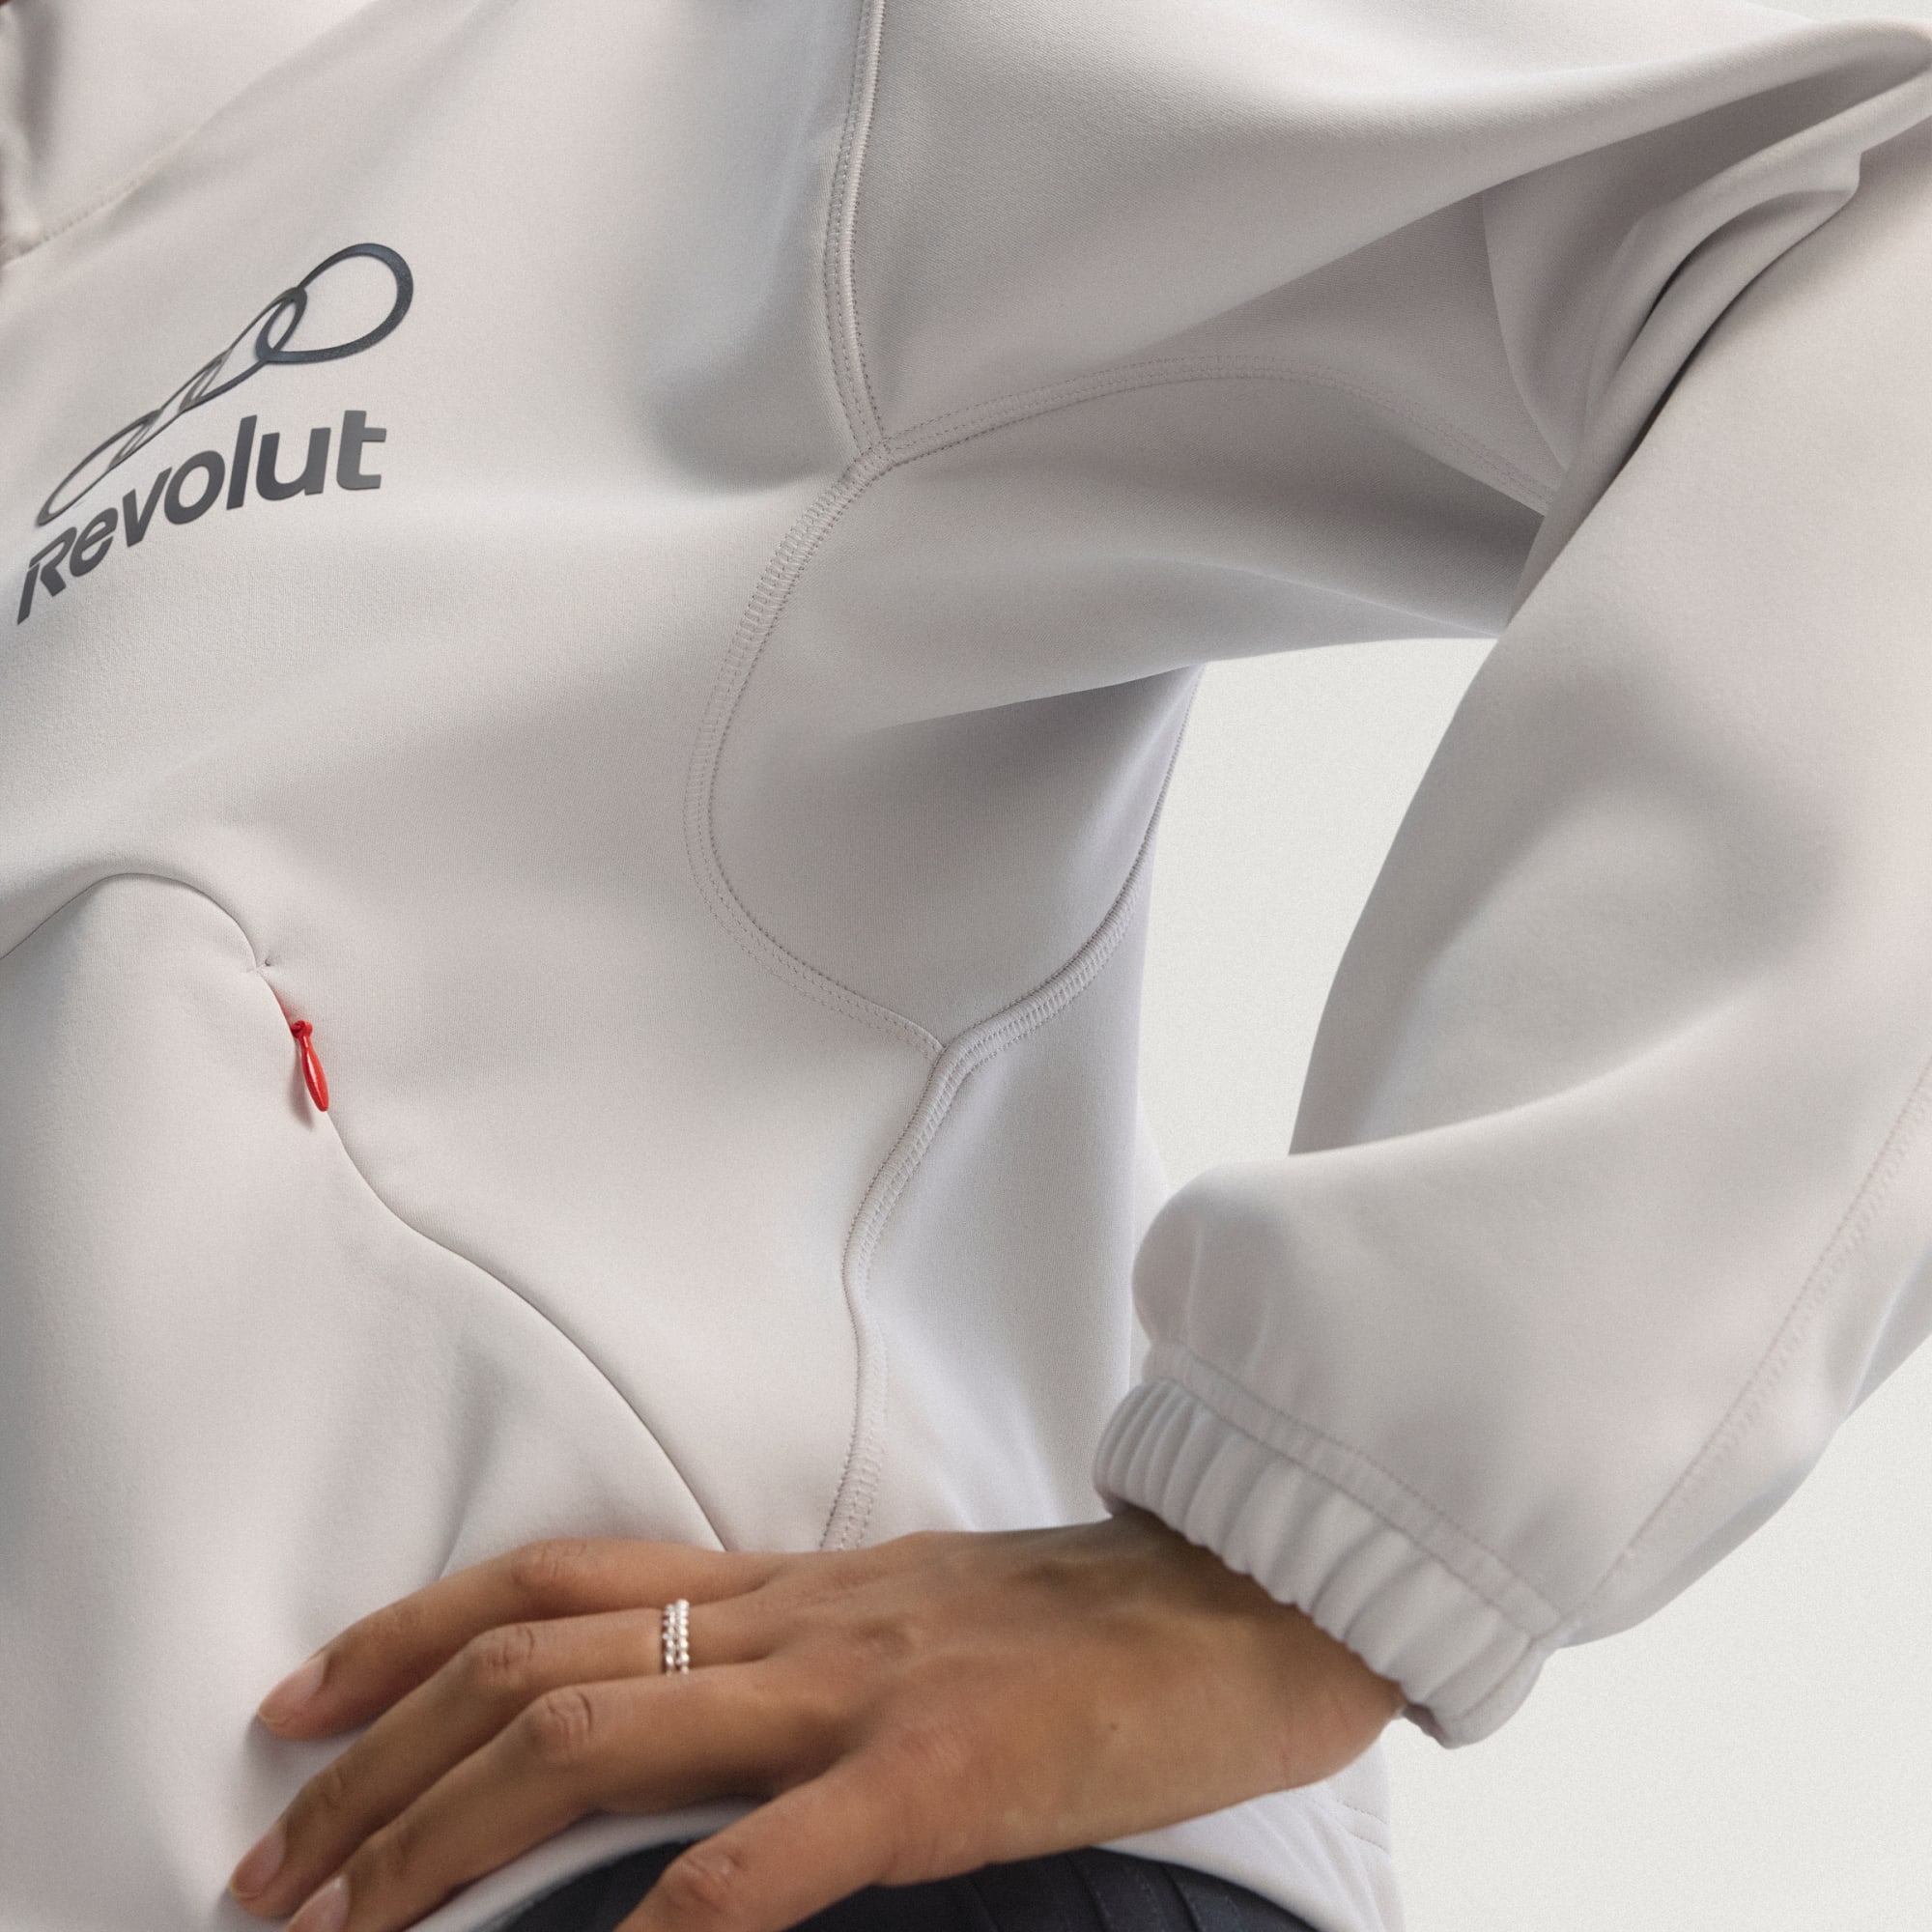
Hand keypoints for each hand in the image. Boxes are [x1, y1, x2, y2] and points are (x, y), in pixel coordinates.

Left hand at [228, 1510, 1405, 1931]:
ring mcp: (861, 1692)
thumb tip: (691, 1701)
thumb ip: (802, 1648)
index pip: (553, 1580)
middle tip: (271, 1867)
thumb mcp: (914, 1612)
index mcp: (789, 1586)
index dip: (406, 1635)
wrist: (1239, 1594)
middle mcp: (796, 1620)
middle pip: (535, 1662)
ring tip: (350, 1928)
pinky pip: (772, 1855)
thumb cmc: (1081, 1619)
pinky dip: (667, 1925)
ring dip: (452, 1836)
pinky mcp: (942, 1775)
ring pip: (606, 1733)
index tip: (303, 1706)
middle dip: (377, 1769)